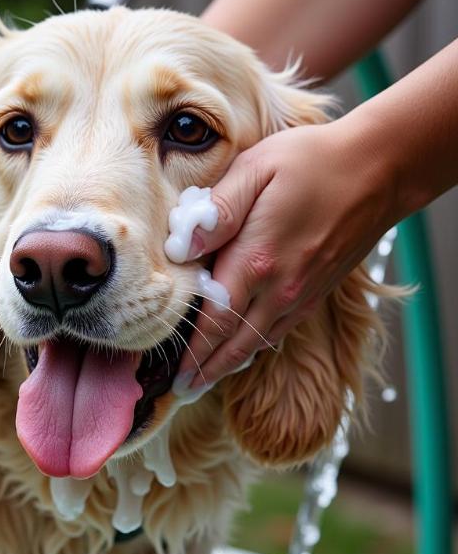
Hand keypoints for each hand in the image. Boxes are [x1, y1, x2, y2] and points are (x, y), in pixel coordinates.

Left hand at [176, 118, 396, 392]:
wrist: (379, 169)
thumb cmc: (310, 162)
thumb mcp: (255, 170)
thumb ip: (216, 211)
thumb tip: (180, 248)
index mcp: (256, 260)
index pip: (214, 321)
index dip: (193, 353)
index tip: (174, 377)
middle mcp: (280, 288)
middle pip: (235, 343)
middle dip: (207, 370)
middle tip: (183, 392)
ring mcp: (301, 294)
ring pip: (258, 342)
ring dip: (229, 364)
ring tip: (204, 380)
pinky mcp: (317, 291)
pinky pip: (280, 329)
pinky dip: (256, 346)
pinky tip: (243, 351)